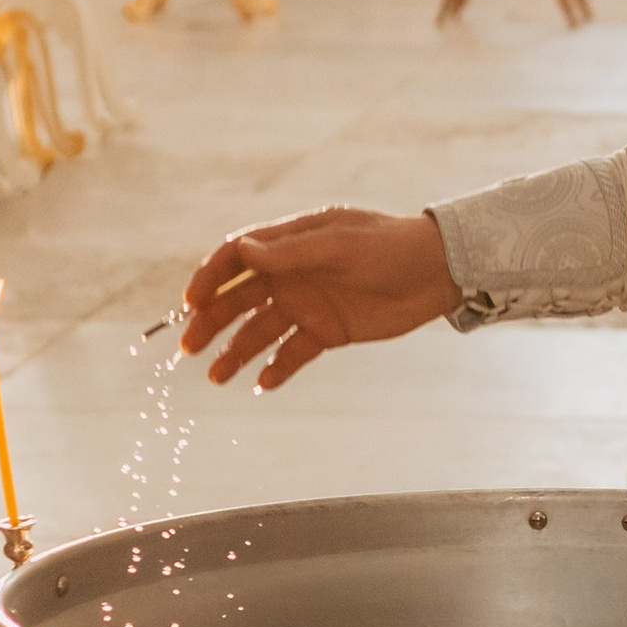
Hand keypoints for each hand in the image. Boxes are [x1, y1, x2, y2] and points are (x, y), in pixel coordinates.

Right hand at [180, 206, 457, 388]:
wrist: (438, 272)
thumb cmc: (390, 247)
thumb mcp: (340, 245)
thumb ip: (290, 252)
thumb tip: (242, 251)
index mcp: (290, 242)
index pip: (236, 257)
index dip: (210, 278)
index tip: (191, 303)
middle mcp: (291, 273)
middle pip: (238, 298)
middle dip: (210, 321)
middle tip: (188, 347)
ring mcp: (307, 303)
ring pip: (260, 330)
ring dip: (236, 352)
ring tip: (216, 377)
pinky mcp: (327, 331)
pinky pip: (292, 353)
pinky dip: (276, 368)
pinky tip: (260, 384)